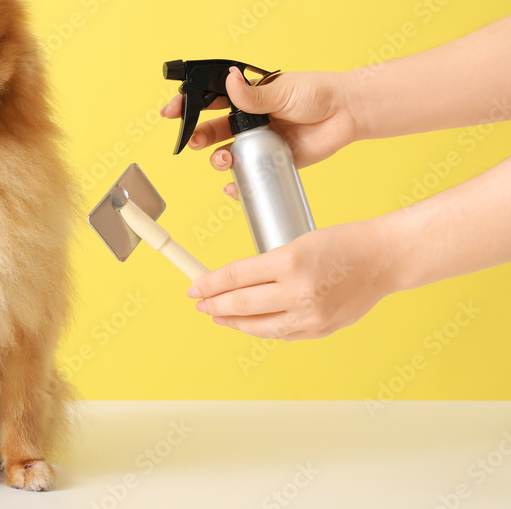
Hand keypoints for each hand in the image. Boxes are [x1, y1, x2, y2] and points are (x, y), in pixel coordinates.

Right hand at [161, 68, 360, 198]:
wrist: (347, 114)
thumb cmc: (318, 93)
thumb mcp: (283, 91)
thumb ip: (253, 94)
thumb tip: (228, 81)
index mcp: (248, 96)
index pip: (210, 98)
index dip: (189, 105)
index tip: (171, 111)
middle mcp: (250, 119)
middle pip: (213, 129)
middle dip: (199, 136)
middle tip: (196, 142)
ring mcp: (260, 140)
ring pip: (227, 152)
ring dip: (217, 158)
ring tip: (222, 160)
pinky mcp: (273, 160)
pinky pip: (249, 174)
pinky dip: (237, 183)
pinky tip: (233, 186)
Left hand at [186, 219, 398, 339]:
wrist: (384, 259)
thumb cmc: (342, 243)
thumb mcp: (296, 243)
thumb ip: (267, 266)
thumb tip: (233, 284)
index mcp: (290, 262)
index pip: (236, 276)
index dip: (209, 283)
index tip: (194, 286)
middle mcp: (299, 291)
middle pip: (242, 304)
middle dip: (215, 305)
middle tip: (200, 303)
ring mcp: (312, 315)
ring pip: (259, 326)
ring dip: (234, 322)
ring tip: (219, 316)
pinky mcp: (321, 329)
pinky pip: (281, 333)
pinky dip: (261, 328)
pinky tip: (249, 322)